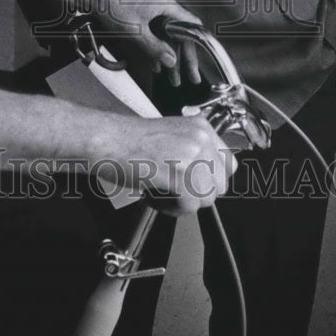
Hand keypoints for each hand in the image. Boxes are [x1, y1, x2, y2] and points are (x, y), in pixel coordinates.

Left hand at [95, 0, 204, 85]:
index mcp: (166, 6)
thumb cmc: (112, 4)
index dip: (197, 47)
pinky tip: (156, 65)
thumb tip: (170, 60)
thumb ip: (154, 47)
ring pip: (168, 38)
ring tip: (172, 78)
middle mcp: (163, 8)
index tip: (197, 64)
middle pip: (180, 36)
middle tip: (189, 77)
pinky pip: (157, 36)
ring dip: (170, 58)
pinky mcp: (144, 16)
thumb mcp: (136, 31)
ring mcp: (153, 12)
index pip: (191, 27)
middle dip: (184, 58)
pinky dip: (158, 51)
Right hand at [97, 109, 235, 215]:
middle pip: (219, 186)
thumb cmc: (130, 140)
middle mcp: (200, 139)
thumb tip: (210, 179)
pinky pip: (188, 206)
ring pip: (205, 199)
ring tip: (160, 189)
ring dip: (182, 202)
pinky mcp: (179, 175)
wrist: (106, 139)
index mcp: (201, 127)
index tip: (196, 184)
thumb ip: (195, 152)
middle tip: (172, 188)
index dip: (212, 180)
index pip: (229, 164)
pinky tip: (154, 193)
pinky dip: (169, 207)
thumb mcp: (173, 136)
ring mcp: (191, 156)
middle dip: (196, 194)